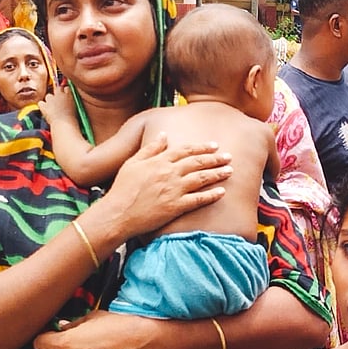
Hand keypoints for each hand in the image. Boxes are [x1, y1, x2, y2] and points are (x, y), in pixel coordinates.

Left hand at [38, 90, 77, 125]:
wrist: (64, 124)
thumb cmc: (72, 119)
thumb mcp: (76, 109)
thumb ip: (72, 103)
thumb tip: (70, 103)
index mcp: (69, 95)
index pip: (67, 88)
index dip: (66, 92)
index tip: (65, 95)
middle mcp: (60, 95)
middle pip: (57, 89)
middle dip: (57, 93)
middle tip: (59, 100)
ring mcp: (51, 100)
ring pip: (49, 96)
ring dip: (50, 100)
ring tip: (52, 107)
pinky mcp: (44, 106)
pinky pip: (41, 103)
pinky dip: (42, 105)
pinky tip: (45, 109)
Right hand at [90, 132, 231, 241]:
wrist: (117, 213)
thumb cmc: (122, 188)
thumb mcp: (132, 163)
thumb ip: (150, 149)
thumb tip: (164, 135)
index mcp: (159, 161)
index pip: (186, 150)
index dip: (202, 147)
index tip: (214, 145)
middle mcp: (169, 173)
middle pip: (198, 162)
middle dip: (215, 158)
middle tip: (229, 157)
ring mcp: (174, 190)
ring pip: (201, 179)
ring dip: (217, 174)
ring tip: (230, 171)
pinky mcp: (176, 207)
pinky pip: (198, 200)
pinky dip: (211, 195)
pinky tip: (222, 192)